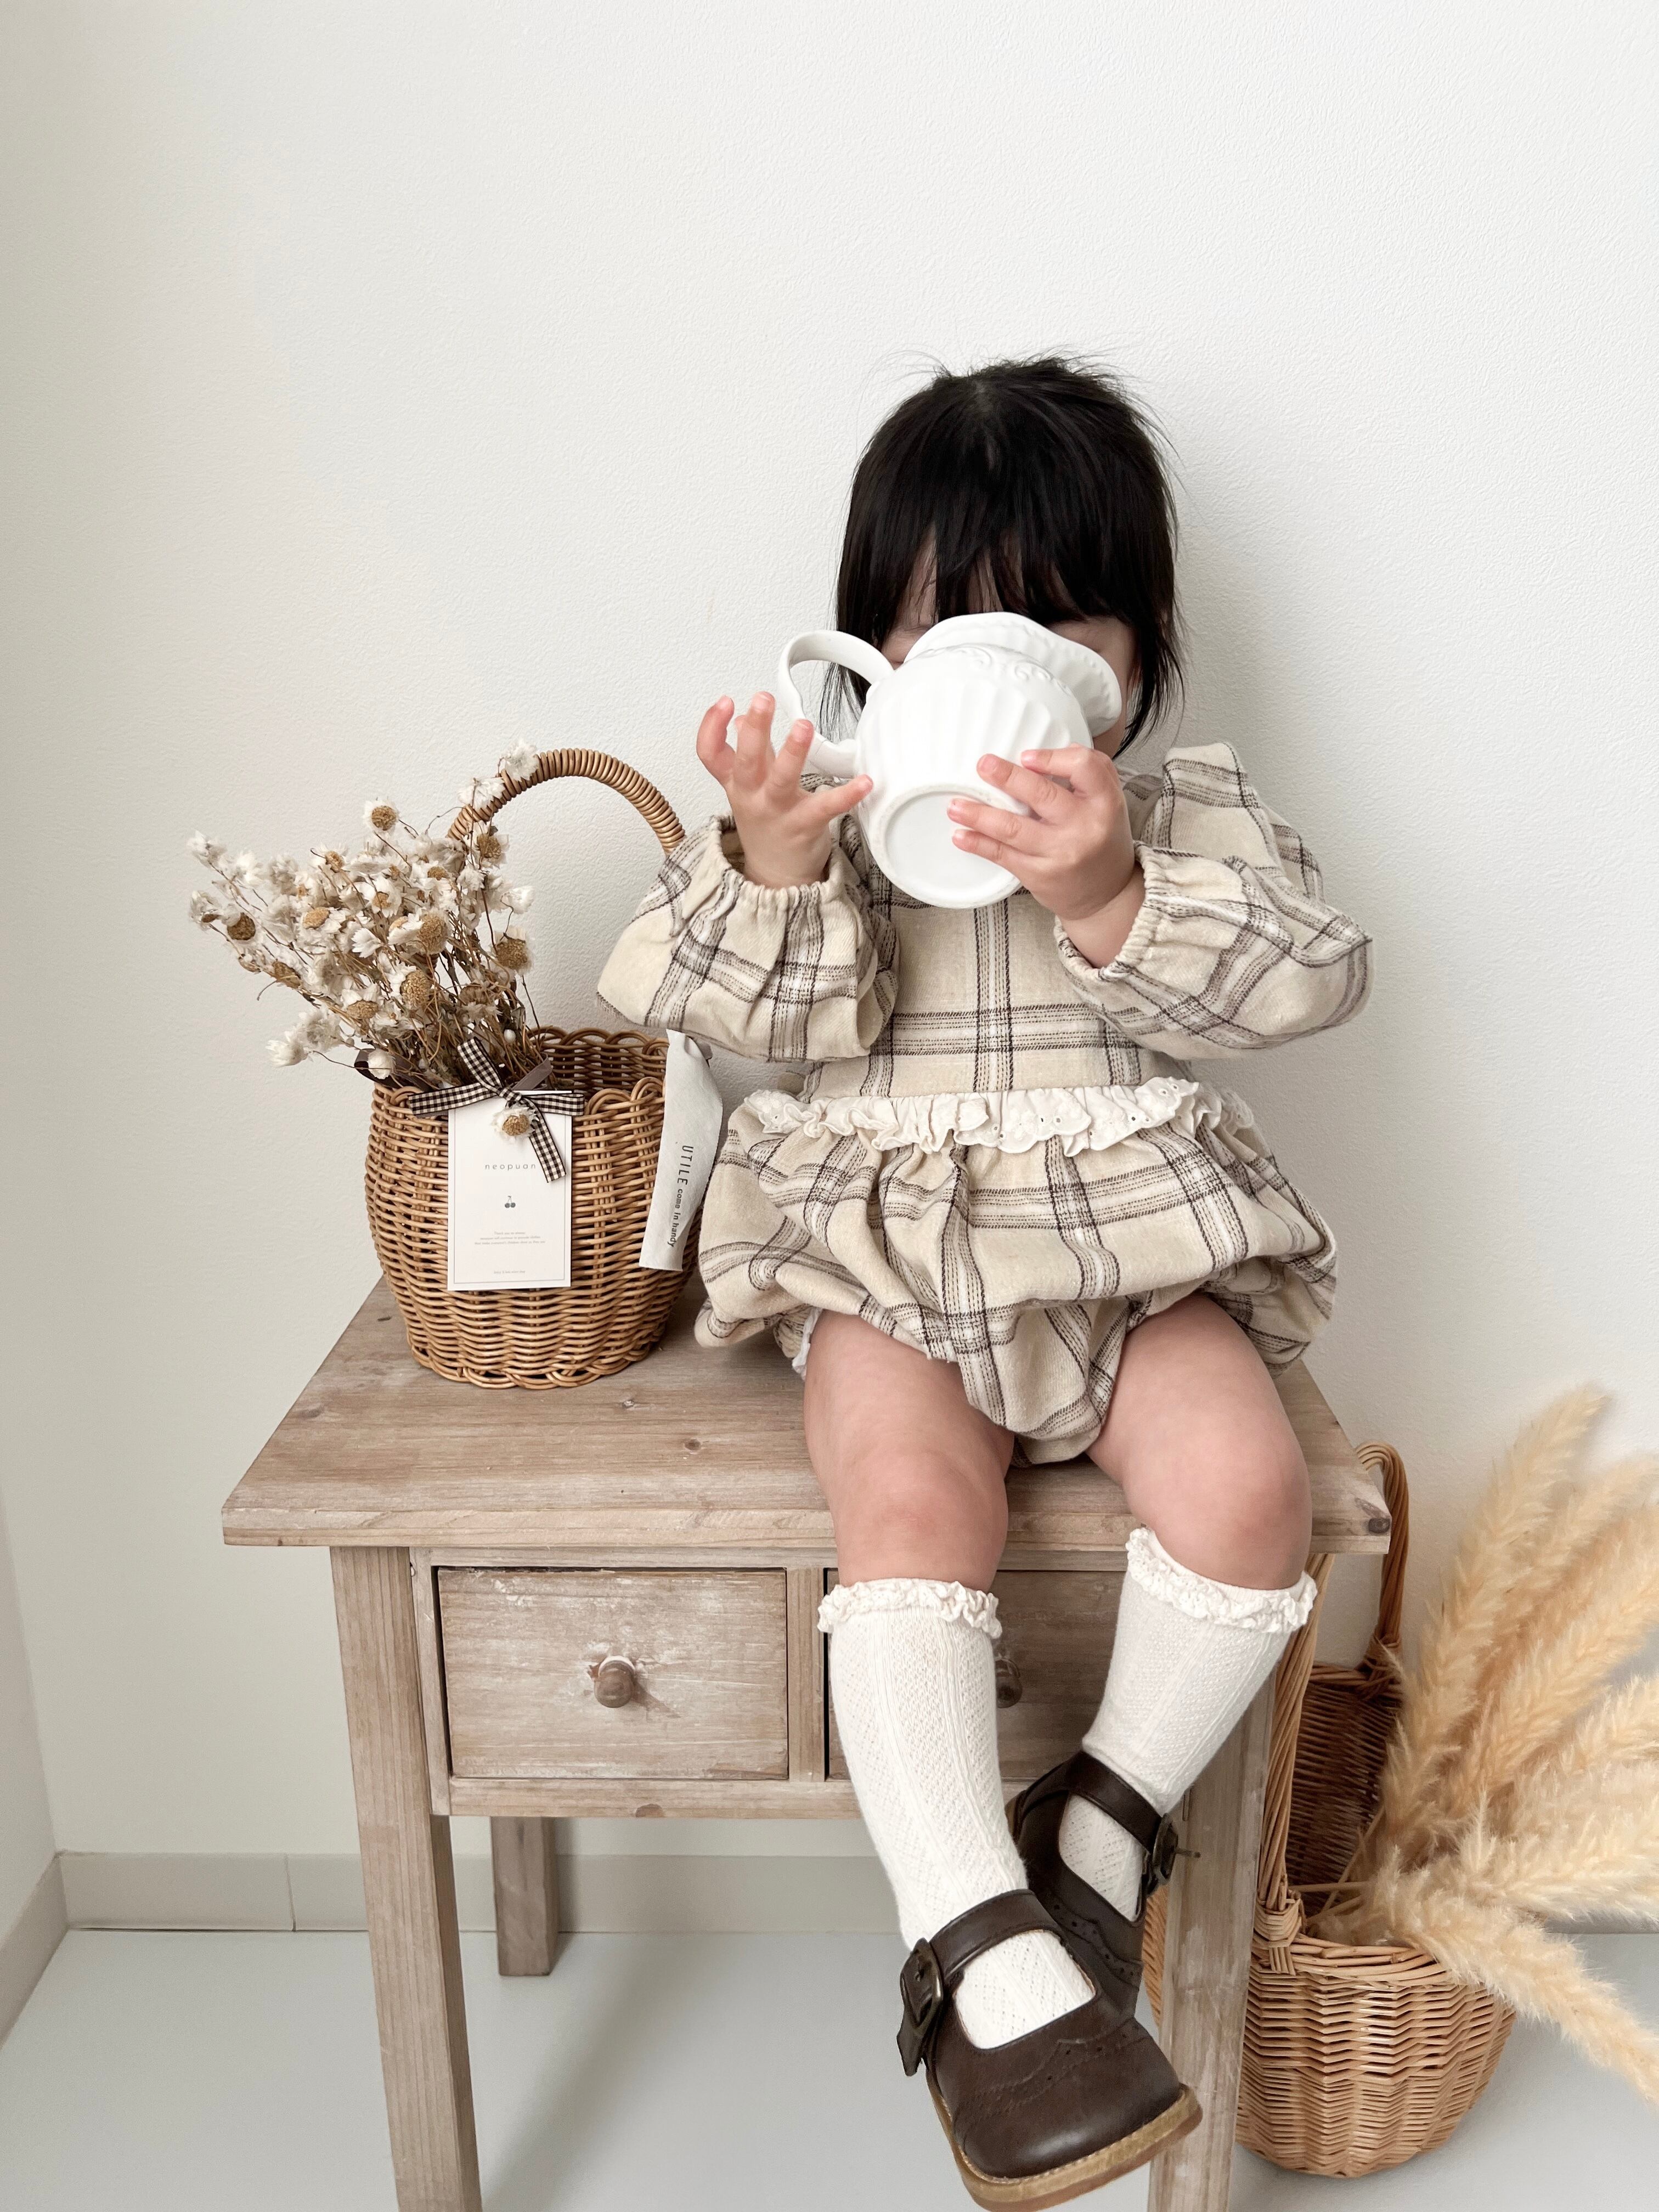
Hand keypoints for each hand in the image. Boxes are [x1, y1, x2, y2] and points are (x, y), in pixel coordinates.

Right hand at [696, 692, 871, 889]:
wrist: (776, 876)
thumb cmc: (766, 823)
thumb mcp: (748, 786)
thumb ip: (749, 751)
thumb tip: (744, 718)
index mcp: (735, 782)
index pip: (710, 754)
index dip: (711, 726)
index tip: (727, 701)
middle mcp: (752, 796)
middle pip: (745, 761)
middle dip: (754, 729)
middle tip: (762, 699)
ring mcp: (777, 811)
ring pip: (781, 780)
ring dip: (792, 751)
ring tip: (803, 726)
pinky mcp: (805, 826)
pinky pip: (825, 808)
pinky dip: (846, 794)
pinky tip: (864, 781)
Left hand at [947, 746, 1143, 957]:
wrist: (1106, 895)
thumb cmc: (1102, 839)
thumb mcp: (1109, 801)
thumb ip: (1089, 771)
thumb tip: (1047, 754)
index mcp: (1105, 802)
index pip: (1083, 767)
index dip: (1052, 758)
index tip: (1026, 756)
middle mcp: (1084, 827)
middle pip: (1041, 794)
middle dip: (1006, 778)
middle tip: (983, 765)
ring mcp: (1060, 853)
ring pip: (1013, 828)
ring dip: (979, 814)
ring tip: (956, 805)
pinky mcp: (1039, 874)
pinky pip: (1003, 855)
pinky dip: (978, 844)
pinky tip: (961, 835)